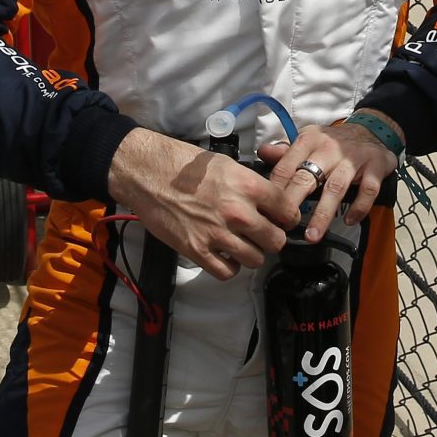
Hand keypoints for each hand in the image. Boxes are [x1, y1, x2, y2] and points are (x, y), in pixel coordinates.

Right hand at [106, 128, 296, 277]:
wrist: (148, 173)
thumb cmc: (185, 165)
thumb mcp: (227, 164)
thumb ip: (250, 185)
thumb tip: (269, 202)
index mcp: (248, 186)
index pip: (288, 212)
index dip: (288, 218)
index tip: (282, 220)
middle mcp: (238, 212)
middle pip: (276, 241)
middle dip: (271, 239)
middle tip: (262, 234)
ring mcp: (217, 234)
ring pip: (255, 260)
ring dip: (251, 254)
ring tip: (243, 244)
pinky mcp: (197, 250)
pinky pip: (227, 272)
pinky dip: (230, 267)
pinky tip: (225, 255)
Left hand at [258, 119, 401, 240]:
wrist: (371, 130)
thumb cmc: (334, 143)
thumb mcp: (309, 141)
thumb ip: (286, 152)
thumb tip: (263, 154)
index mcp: (309, 140)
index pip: (286, 166)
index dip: (275, 190)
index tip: (267, 211)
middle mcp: (330, 148)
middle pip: (307, 177)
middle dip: (293, 203)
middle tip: (283, 226)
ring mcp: (354, 158)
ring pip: (335, 188)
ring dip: (322, 214)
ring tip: (312, 236)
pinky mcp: (376, 167)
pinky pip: (367, 190)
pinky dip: (359, 207)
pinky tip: (349, 221)